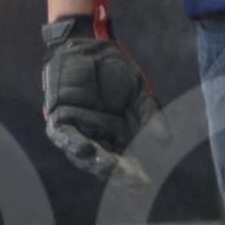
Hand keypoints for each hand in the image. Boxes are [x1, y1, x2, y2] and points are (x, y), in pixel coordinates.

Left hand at [40, 7, 156, 187]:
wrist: (87, 43)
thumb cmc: (112, 67)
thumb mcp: (137, 92)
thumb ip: (149, 115)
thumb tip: (166, 142)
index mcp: (115, 133)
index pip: (124, 159)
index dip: (132, 172)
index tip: (144, 182)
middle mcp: (94, 135)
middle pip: (104, 161)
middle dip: (117, 171)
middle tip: (130, 179)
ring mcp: (76, 128)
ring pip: (83, 154)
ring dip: (96, 163)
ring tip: (110, 169)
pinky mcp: (59, 117)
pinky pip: (64, 136)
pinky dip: (72, 144)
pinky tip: (85, 150)